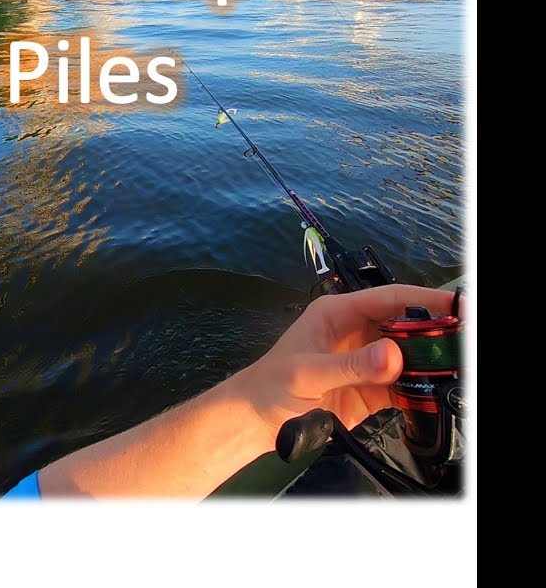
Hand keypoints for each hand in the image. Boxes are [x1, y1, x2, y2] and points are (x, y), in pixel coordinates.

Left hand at [232, 284, 463, 435]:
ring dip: (434, 363)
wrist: (255, 421)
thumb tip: (394, 355)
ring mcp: (368, 362)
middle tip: (464, 345)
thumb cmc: (271, 387)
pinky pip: (407, 387)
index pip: (390, 298)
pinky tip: (438, 394)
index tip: (459, 308)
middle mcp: (358, 333)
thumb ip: (349, 365)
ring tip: (458, 368)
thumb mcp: (305, 373)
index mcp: (339, 314)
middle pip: (408, 326)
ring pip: (412, 356)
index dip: (426, 299)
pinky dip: (424, 391)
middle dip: (437, 333)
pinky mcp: (374, 391)